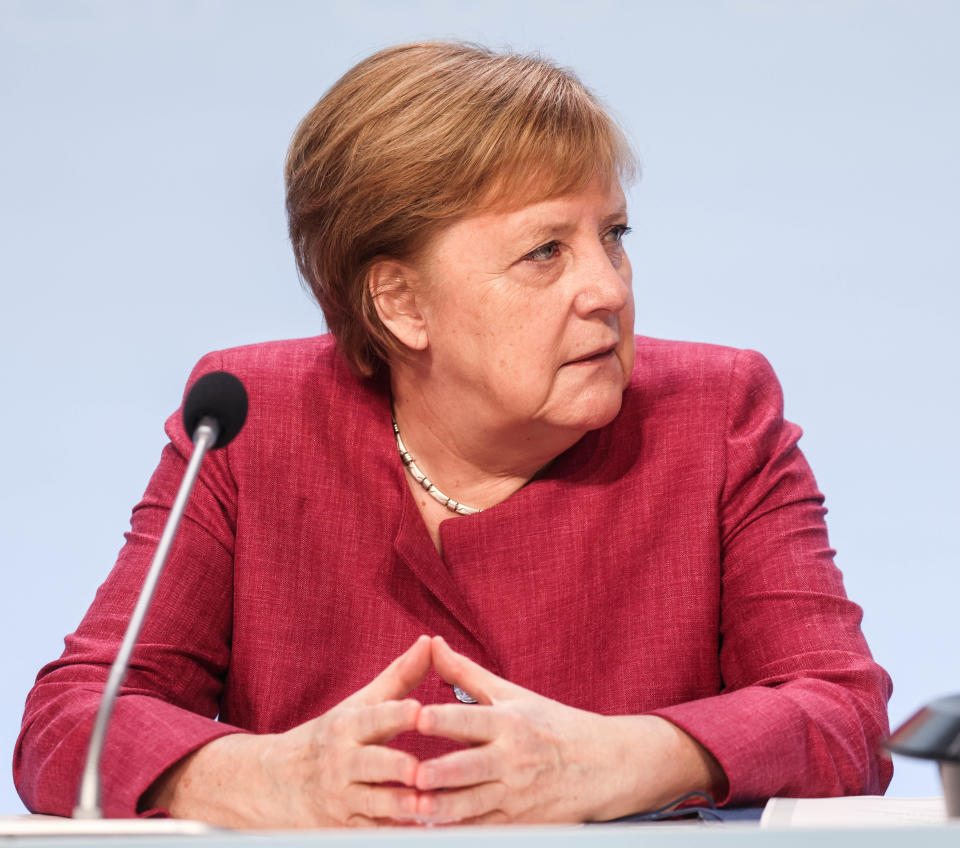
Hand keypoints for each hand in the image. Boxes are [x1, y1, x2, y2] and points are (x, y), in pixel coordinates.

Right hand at [145, 635, 432, 826]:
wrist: (273, 784)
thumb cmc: (330, 737)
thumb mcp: (357, 706)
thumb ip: (398, 678)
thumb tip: (430, 642)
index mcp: (346, 727)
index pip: (372, 718)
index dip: (395, 714)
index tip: (418, 710)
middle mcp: (342, 763)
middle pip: (371, 765)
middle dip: (395, 768)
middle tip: (420, 769)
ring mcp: (342, 799)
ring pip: (374, 805)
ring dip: (401, 807)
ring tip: (430, 806)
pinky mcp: (345, 830)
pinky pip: (373, 834)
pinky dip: (395, 833)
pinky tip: (420, 831)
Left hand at [412, 635, 725, 823]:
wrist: (603, 766)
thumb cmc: (550, 723)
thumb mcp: (511, 694)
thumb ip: (466, 672)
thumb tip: (431, 643)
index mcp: (508, 723)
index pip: (471, 720)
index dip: (444, 718)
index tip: (417, 716)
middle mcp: (512, 760)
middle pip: (469, 769)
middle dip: (440, 774)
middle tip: (411, 775)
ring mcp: (516, 796)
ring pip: (472, 806)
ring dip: (441, 810)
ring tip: (411, 809)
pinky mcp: (520, 825)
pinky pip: (483, 831)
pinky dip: (459, 832)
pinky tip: (431, 833)